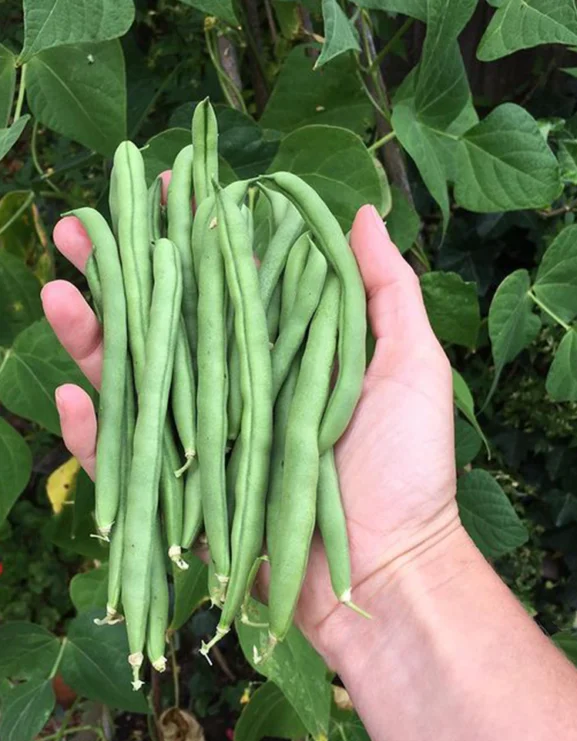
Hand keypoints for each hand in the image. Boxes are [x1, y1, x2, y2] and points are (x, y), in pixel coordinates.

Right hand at [42, 199, 458, 657]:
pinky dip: (95, 433)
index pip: (224, 281)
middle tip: (76, 228)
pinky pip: (130, 460)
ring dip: (91, 338)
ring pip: (137, 380)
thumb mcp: (411, 365)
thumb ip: (385, 289)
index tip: (161, 186)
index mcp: (280, 350)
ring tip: (56, 292)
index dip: (190, 234)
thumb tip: (361, 210)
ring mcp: (208, 438)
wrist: (389, 568)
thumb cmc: (408, 467)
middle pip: (168, 322)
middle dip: (119, 273)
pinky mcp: (187, 493)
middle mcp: (236, 386)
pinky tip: (72, 393)